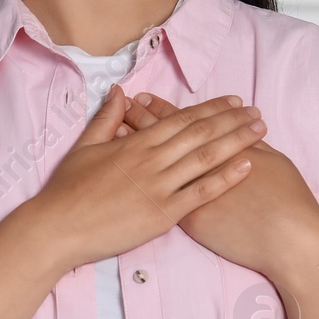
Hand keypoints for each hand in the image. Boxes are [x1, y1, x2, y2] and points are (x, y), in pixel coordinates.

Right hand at [28, 85, 267, 272]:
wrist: (58, 227)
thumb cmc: (67, 190)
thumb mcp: (84, 146)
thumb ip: (106, 118)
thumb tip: (119, 92)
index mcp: (135, 142)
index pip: (181, 118)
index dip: (211, 108)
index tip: (233, 100)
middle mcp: (152, 159)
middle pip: (200, 133)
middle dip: (232, 119)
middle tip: (257, 110)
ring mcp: (159, 186)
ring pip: (206, 157)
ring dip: (237, 141)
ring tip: (260, 130)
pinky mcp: (163, 213)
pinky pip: (201, 192)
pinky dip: (226, 177)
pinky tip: (247, 165)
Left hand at [119, 91, 318, 281]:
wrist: (287, 238)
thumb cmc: (287, 198)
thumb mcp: (273, 160)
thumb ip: (252, 143)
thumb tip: (244, 125)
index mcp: (218, 148)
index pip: (183, 123)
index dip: (161, 110)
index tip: (142, 98)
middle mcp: (198, 166)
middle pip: (162, 139)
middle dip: (141, 121)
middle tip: (123, 107)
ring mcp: (190, 192)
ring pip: (153, 166)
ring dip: (134, 148)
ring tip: (116, 134)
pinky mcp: (188, 219)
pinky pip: (156, 196)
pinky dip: (139, 184)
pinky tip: (123, 176)